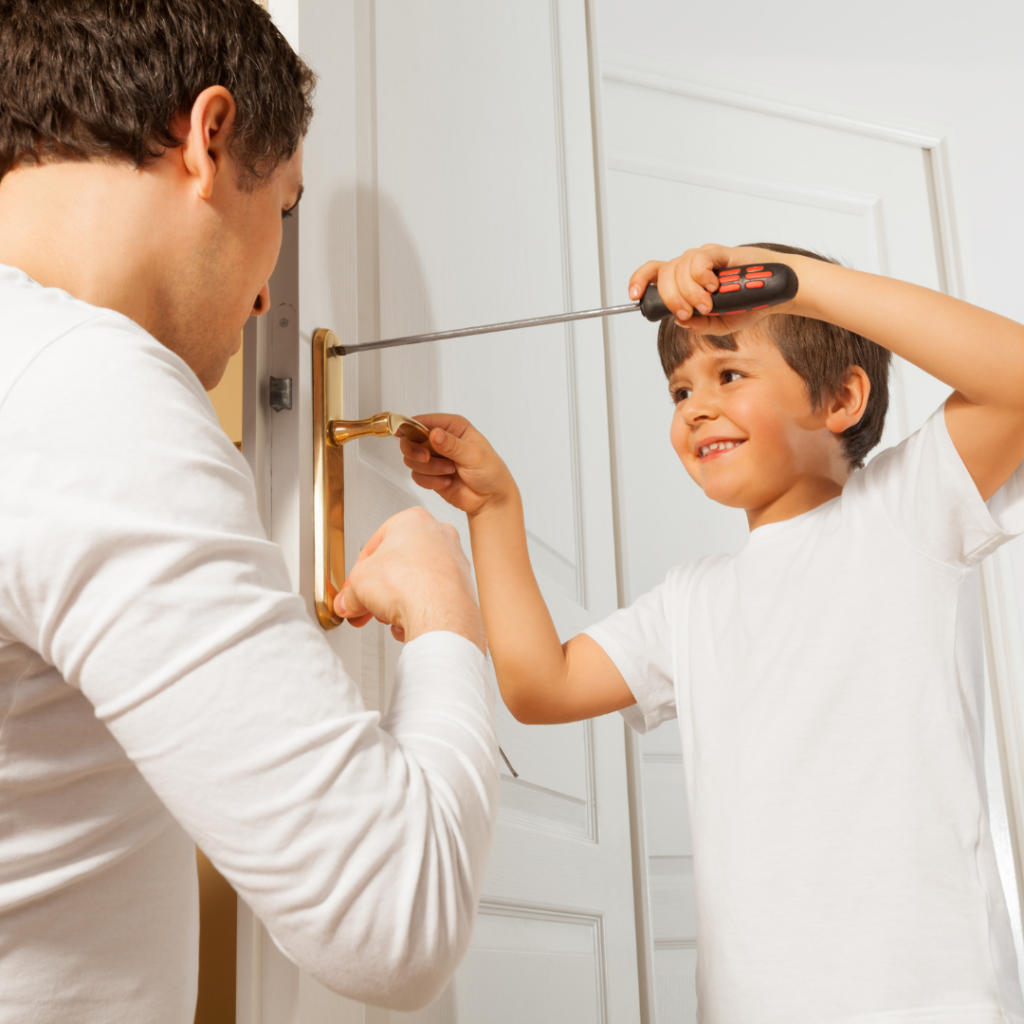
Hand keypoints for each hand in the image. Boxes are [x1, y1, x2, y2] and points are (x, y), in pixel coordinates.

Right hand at [334, 506, 485, 651]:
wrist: (439, 614)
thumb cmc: (408, 584)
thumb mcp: (358, 584)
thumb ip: (350, 593)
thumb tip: (349, 602)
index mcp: (413, 521)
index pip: (375, 545)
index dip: (358, 571)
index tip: (352, 588)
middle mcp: (440, 536)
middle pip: (398, 564)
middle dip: (378, 589)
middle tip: (364, 604)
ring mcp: (454, 562)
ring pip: (416, 583)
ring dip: (398, 601)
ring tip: (387, 615)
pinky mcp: (463, 589)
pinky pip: (432, 600)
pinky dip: (419, 612)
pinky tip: (408, 623)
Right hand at [399, 413, 517, 517]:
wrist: (491, 499)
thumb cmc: (490, 472)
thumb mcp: (474, 455)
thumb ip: (452, 445)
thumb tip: (434, 434)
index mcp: (454, 427)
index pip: (425, 421)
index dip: (409, 425)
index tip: (400, 432)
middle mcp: (441, 439)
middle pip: (410, 439)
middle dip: (415, 450)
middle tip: (426, 458)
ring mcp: (434, 457)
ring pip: (412, 459)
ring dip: (429, 469)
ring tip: (449, 472)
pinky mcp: (430, 475)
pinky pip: (416, 476)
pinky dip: (430, 482)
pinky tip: (446, 483)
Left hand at [628, 243, 799, 334]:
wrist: (774, 294)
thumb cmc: (747, 304)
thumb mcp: (718, 325)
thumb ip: (698, 326)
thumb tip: (680, 320)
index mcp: (684, 282)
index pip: (653, 274)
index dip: (639, 282)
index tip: (633, 296)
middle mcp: (690, 267)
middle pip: (663, 276)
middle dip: (672, 299)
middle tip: (690, 313)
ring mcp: (704, 258)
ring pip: (679, 270)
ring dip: (690, 293)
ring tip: (708, 304)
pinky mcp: (720, 253)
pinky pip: (698, 259)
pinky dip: (701, 276)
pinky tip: (713, 286)